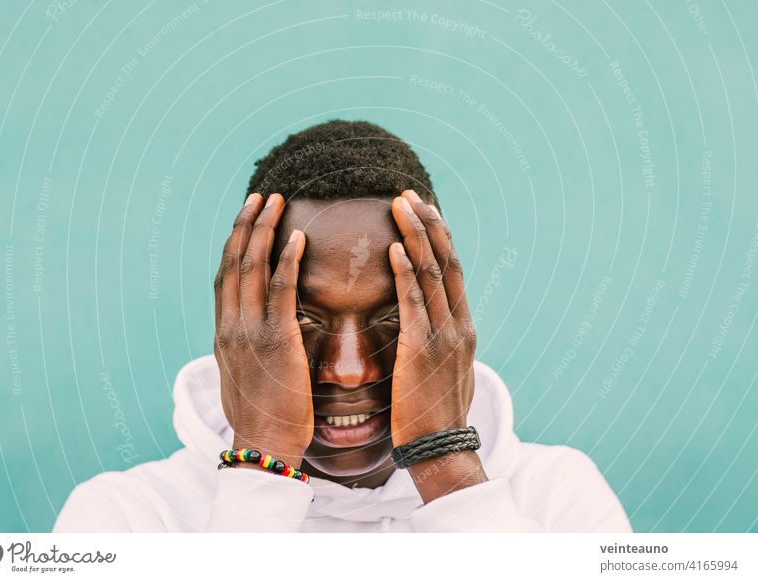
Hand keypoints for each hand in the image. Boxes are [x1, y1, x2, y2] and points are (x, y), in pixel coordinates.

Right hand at [213, 192, 311, 466]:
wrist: (264, 446)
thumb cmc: (263, 414)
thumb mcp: (245, 375)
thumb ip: (246, 346)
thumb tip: (252, 330)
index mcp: (224, 333)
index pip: (224, 277)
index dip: (234, 243)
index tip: (246, 217)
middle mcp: (230, 327)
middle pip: (233, 263)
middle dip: (245, 225)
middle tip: (260, 196)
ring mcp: (249, 333)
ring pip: (250, 269)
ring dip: (262, 230)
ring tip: (275, 202)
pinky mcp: (276, 343)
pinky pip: (280, 293)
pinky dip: (286, 262)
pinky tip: (297, 238)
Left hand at [389, 189, 485, 501]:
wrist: (440, 448)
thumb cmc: (434, 412)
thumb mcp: (444, 370)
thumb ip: (437, 342)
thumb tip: (425, 325)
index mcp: (463, 328)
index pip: (453, 270)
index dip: (438, 237)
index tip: (422, 211)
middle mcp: (459, 324)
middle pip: (447, 261)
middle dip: (428, 224)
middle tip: (409, 195)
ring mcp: (444, 335)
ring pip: (433, 273)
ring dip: (415, 236)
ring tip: (400, 206)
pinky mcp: (422, 349)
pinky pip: (414, 302)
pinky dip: (404, 273)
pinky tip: (392, 249)